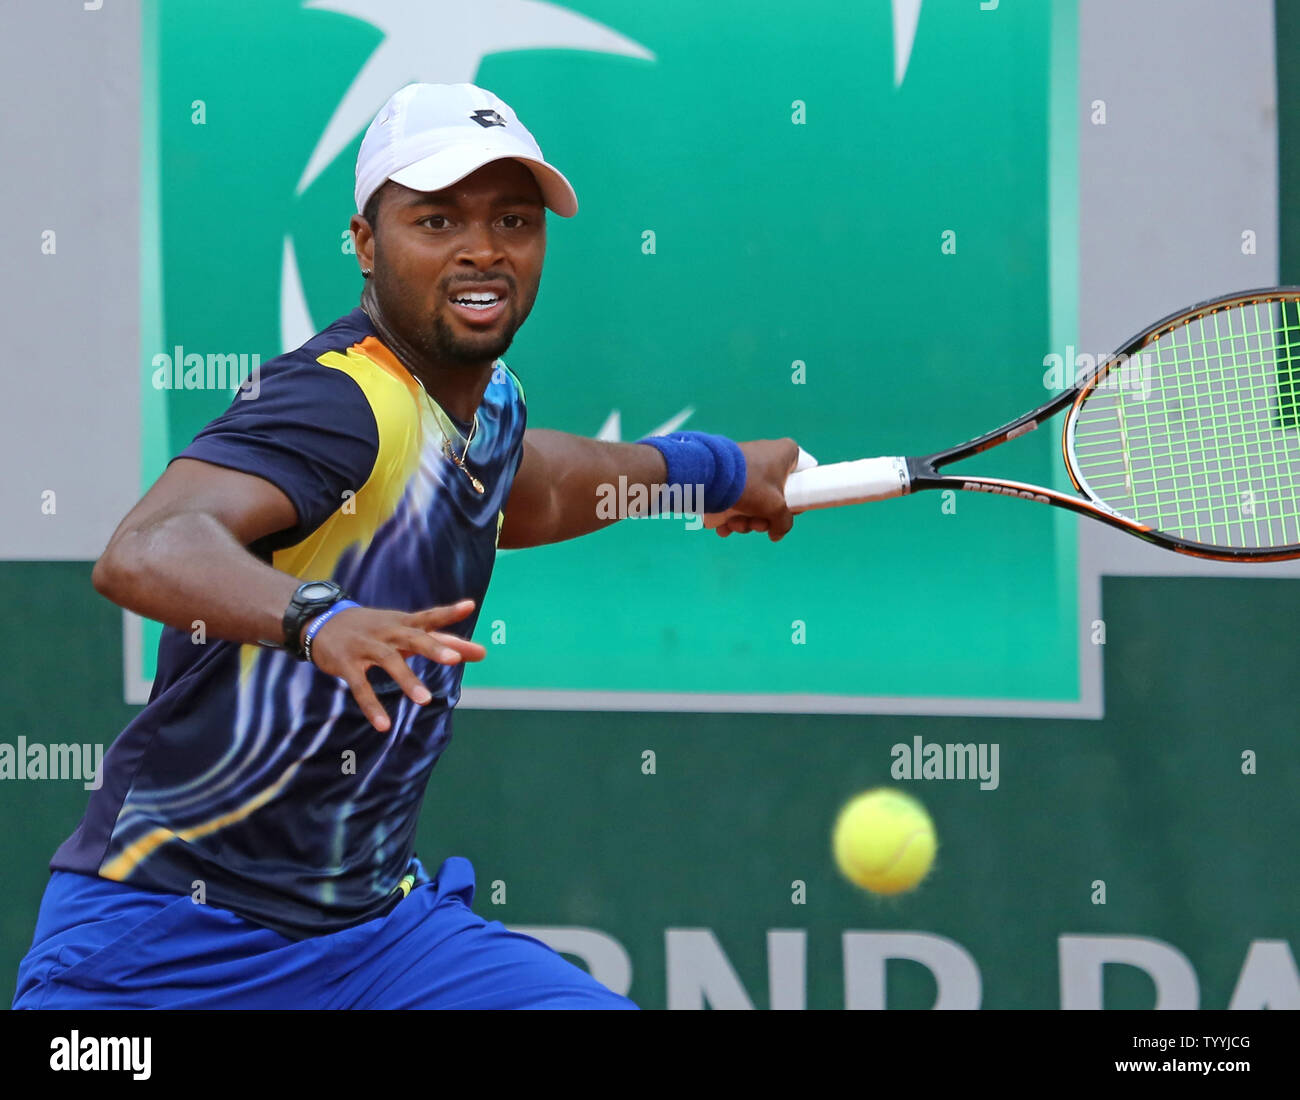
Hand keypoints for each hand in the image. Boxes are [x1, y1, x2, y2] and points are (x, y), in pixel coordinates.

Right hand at [304, 599, 486, 730]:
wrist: (322, 621)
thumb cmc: (375, 629)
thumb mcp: (405, 630)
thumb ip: (443, 642)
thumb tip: (480, 652)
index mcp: (403, 623)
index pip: (429, 616)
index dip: (449, 612)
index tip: (470, 606)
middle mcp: (387, 632)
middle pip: (413, 637)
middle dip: (434, 647)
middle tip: (455, 659)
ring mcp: (366, 646)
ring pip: (389, 661)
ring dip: (407, 680)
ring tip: (425, 700)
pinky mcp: (347, 664)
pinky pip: (361, 687)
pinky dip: (372, 706)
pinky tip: (384, 725)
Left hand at [705, 437, 799, 540]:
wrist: (707, 475)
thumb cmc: (750, 484)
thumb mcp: (775, 507)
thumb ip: (783, 522)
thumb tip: (776, 534)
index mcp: (786, 454)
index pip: (801, 479)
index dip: (795, 501)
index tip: (785, 513)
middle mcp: (768, 455)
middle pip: (774, 496)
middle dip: (761, 518)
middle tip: (754, 524)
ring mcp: (747, 464)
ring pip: (753, 500)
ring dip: (744, 520)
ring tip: (733, 524)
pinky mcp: (728, 473)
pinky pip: (736, 496)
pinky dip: (730, 514)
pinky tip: (722, 526)